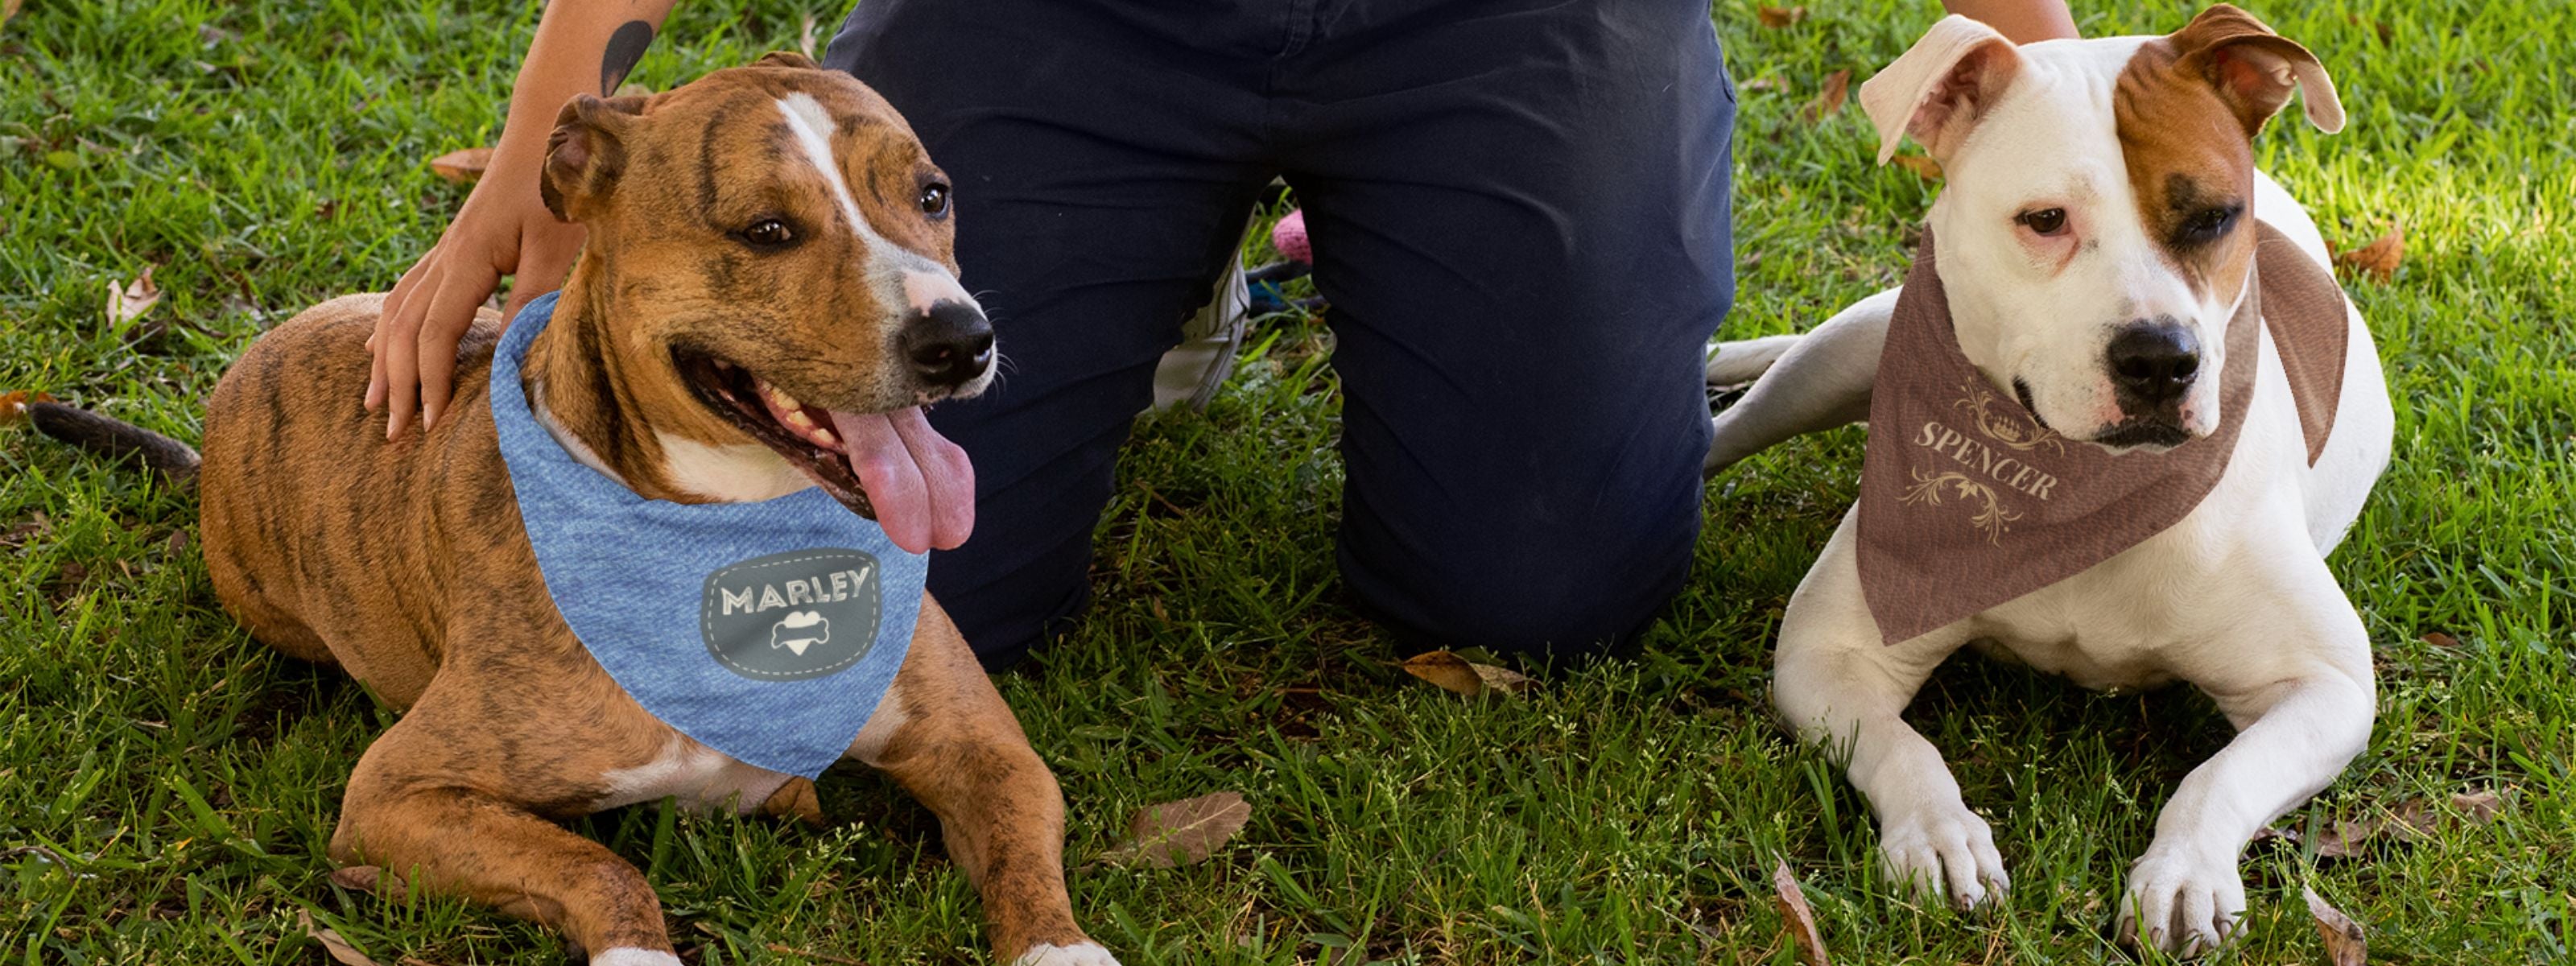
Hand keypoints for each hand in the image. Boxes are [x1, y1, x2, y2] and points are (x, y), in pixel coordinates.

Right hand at [367, 147, 582, 439]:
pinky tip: (378, 348)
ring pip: (396, 310)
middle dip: (397, 383)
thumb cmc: (558, 186)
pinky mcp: (454, 248)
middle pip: (403, 328)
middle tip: (395, 434)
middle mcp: (445, 256)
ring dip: (384, 360)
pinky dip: (389, 327)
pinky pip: (406, 293)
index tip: (432, 423)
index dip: (431, 379)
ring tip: (376, 403)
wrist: (548, 131)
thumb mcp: (557, 245)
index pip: (435, 331)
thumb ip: (533, 299)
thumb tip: (512, 356)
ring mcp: (444, 251)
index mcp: (467, 257)